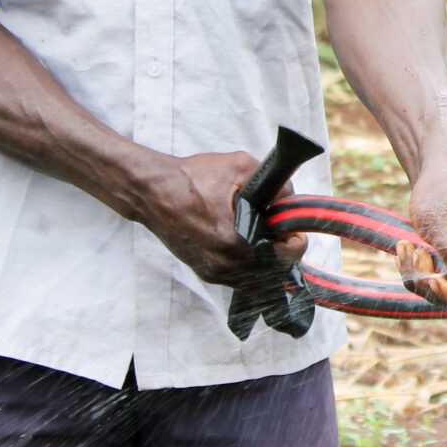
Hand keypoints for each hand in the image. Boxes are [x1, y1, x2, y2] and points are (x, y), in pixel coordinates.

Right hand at [141, 150, 305, 287]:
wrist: (151, 192)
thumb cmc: (190, 179)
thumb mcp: (240, 167)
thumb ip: (275, 184)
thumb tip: (290, 200)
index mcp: (233, 244)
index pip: (284, 259)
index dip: (294, 240)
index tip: (289, 225)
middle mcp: (222, 266)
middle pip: (273, 272)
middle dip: (280, 249)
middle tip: (277, 227)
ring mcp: (212, 273)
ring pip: (255, 279)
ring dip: (264, 258)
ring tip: (261, 231)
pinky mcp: (203, 271)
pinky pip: (236, 276)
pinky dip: (246, 262)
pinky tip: (244, 239)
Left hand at [399, 165, 446, 305]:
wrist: (440, 175)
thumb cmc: (445, 190)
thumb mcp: (445, 217)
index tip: (432, 280)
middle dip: (429, 282)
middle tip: (412, 252)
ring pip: (444, 293)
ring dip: (419, 275)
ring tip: (406, 246)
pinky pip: (436, 283)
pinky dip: (417, 271)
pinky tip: (407, 249)